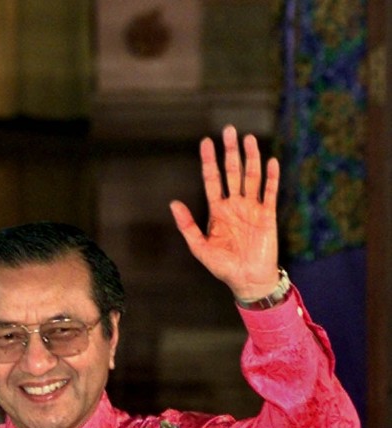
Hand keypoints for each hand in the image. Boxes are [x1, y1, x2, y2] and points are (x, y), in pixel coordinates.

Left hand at [169, 125, 280, 300]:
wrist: (247, 280)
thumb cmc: (223, 266)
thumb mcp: (199, 247)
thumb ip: (187, 225)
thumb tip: (174, 203)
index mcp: (217, 210)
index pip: (212, 180)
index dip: (209, 161)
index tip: (205, 142)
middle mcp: (234, 205)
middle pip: (232, 172)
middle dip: (230, 152)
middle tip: (229, 130)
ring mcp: (252, 208)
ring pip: (251, 177)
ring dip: (250, 158)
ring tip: (248, 139)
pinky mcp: (268, 215)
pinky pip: (270, 192)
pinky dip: (271, 177)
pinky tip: (270, 161)